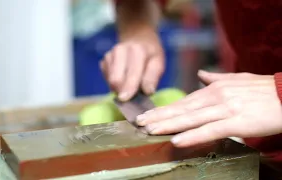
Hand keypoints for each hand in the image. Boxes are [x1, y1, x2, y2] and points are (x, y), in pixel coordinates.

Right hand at [100, 30, 164, 100]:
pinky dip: (114, 83)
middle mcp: (120, 51)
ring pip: (110, 81)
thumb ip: (152, 77)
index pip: (131, 73)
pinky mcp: (103, 61)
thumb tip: (147, 92)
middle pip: (116, 79)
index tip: (125, 99)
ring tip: (129, 83)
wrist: (137, 38)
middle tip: (131, 95)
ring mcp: (109, 55)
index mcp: (137, 51)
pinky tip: (122, 77)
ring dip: (119, 87)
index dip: (129, 88)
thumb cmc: (150, 54)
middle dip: (122, 90)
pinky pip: (106, 79)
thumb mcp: (158, 62)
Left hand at [136, 70, 281, 146]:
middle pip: (182, 109)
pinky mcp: (236, 122)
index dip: (164, 109)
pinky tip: (177, 140)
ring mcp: (224, 109)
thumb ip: (216, 78)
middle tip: (140, 123)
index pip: (183, 101)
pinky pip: (210, 130)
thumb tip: (201, 75)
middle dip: (159, 117)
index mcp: (214, 88)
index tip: (148, 114)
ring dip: (169, 125)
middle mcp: (215, 97)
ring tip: (150, 130)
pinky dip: (192, 135)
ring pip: (191, 119)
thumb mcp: (237, 79)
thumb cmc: (262, 90)